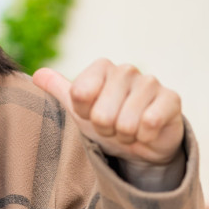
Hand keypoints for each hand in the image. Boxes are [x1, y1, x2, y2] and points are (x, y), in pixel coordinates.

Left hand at [32, 59, 183, 167]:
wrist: (141, 141)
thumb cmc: (107, 119)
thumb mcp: (78, 107)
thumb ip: (57, 89)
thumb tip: (36, 75)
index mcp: (101, 67)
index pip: (79, 95)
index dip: (84, 113)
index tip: (91, 113)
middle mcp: (126, 70)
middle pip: (100, 114)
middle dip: (105, 128)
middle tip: (113, 125)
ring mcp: (150, 82)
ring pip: (125, 122)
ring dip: (125, 134)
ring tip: (129, 129)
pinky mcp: (171, 98)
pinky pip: (149, 124)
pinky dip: (144, 136)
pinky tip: (147, 132)